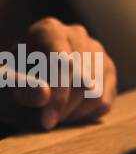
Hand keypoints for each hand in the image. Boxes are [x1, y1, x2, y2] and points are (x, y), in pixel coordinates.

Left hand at [0, 17, 117, 129]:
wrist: (20, 83)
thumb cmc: (9, 82)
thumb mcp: (3, 85)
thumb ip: (20, 87)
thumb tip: (43, 96)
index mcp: (48, 31)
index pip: (64, 63)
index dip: (58, 95)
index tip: (46, 122)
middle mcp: (77, 34)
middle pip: (82, 79)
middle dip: (64, 108)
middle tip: (45, 122)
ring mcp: (97, 50)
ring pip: (96, 92)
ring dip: (73, 113)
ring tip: (53, 116)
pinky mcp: (108, 70)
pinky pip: (104, 101)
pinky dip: (86, 115)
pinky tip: (66, 112)